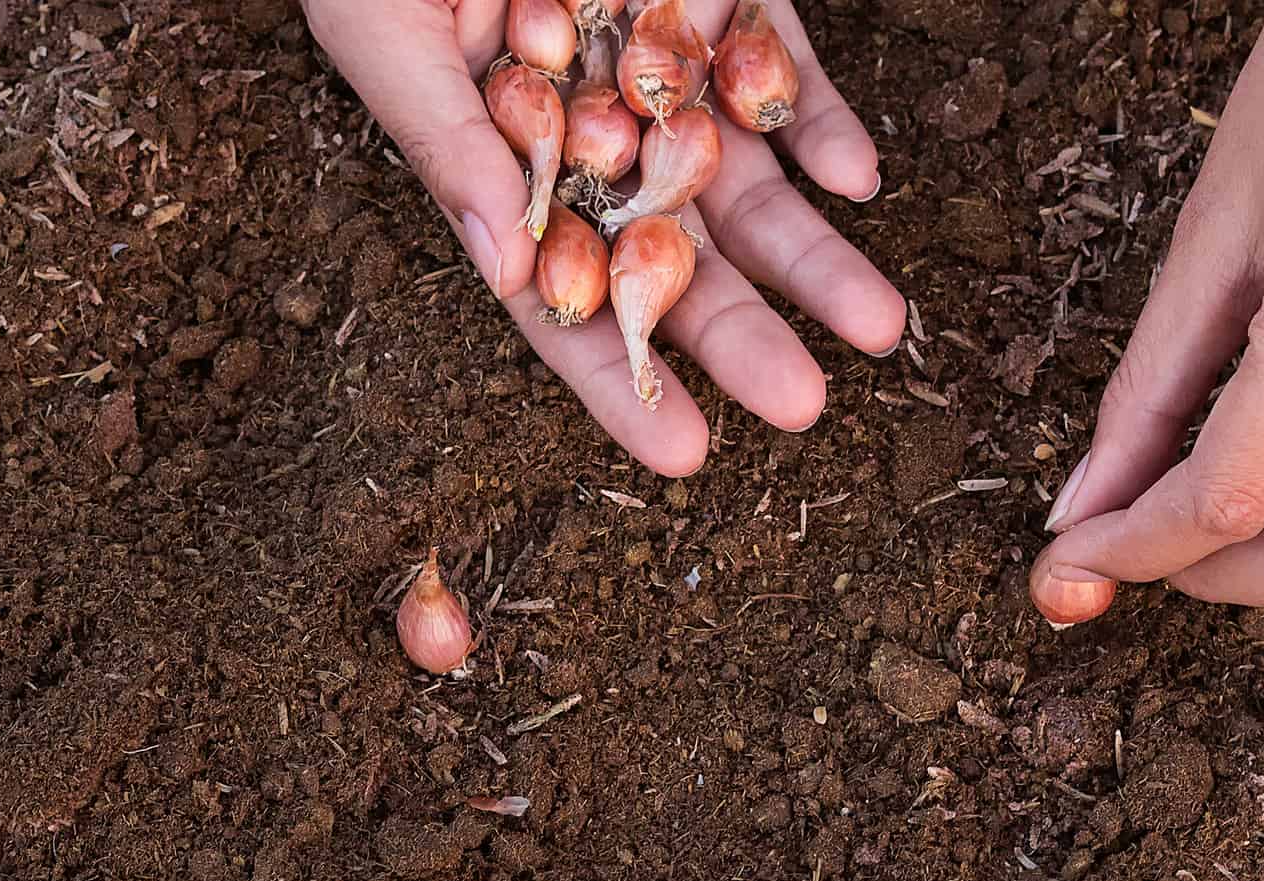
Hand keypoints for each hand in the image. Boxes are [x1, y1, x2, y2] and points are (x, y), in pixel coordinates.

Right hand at [303, 0, 905, 474]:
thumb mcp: (384, 23)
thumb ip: (445, 137)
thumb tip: (502, 270)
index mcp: (499, 161)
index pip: (563, 297)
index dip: (622, 379)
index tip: (684, 455)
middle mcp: (592, 128)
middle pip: (676, 256)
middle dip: (741, 333)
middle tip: (803, 407)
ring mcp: (664, 59)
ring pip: (750, 179)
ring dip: (815, 254)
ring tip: (880, 328)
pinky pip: (780, 69)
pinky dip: (821, 119)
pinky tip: (858, 178)